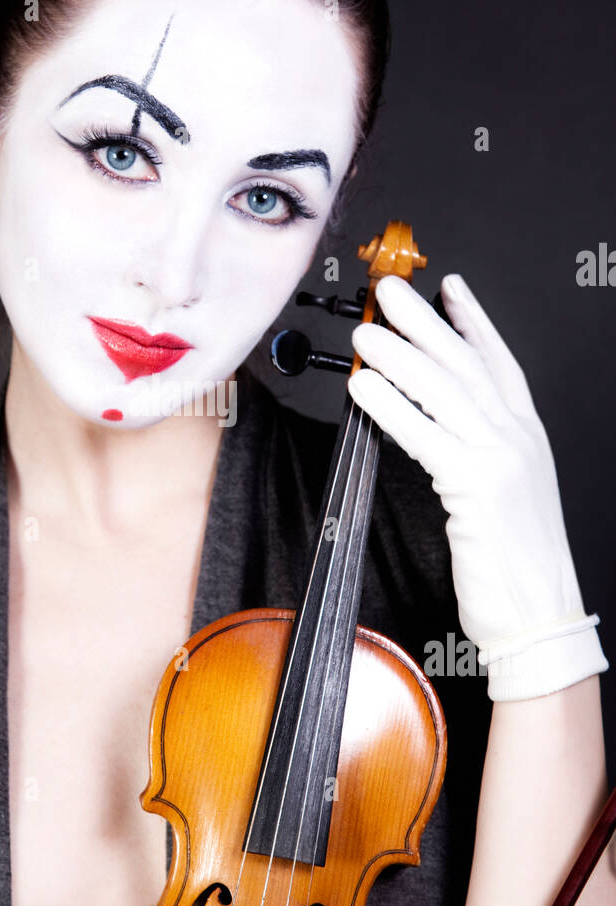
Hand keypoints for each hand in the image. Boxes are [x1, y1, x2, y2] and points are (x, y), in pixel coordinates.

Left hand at [347, 273, 607, 699]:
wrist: (539, 618)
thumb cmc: (515, 566)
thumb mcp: (501, 497)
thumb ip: (474, 455)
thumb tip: (438, 426)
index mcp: (525, 438)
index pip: (498, 362)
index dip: (471, 320)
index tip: (447, 287)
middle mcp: (517, 440)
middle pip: (466, 364)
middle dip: (426, 321)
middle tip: (391, 289)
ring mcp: (501, 460)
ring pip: (447, 391)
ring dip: (401, 355)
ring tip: (367, 331)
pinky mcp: (478, 487)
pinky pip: (427, 436)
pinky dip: (393, 407)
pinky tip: (366, 388)